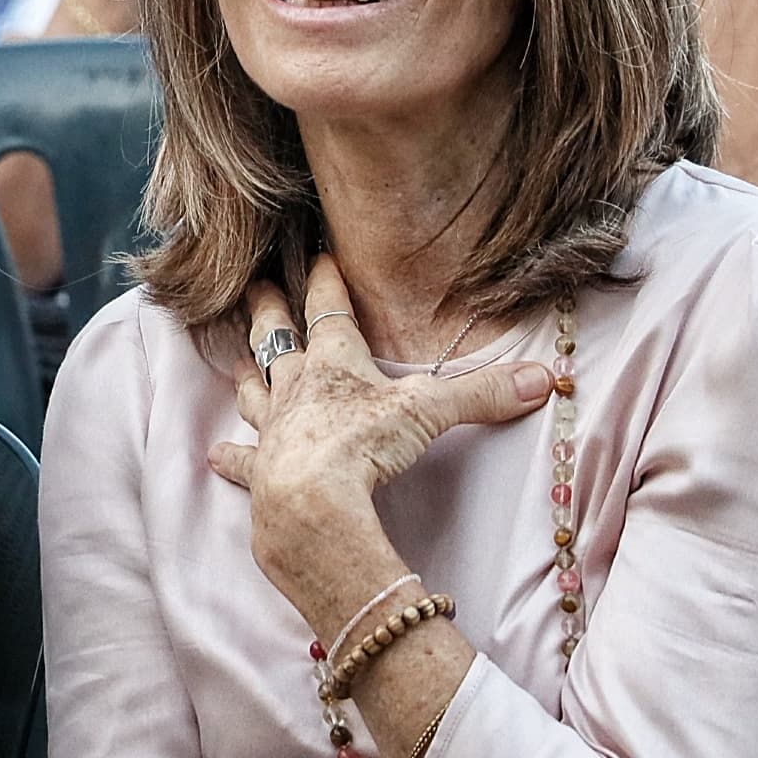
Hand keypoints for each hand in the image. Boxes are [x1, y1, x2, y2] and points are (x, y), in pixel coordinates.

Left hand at [210, 257, 552, 607]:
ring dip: (247, 376)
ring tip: (235, 360)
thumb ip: (483, 394)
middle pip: (277, 337)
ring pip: (253, 391)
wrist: (310, 502)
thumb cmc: (363, 446)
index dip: (328, 281)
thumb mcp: (429, 413)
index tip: (321, 255)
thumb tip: (543, 378)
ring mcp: (272, 429)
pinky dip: (230, 458)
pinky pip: (240, 459)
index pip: (330, 310)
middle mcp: (297, 388)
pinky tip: (214, 455)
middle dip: (268, 309)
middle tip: (256, 285)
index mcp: (335, 363)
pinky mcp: (259, 470)